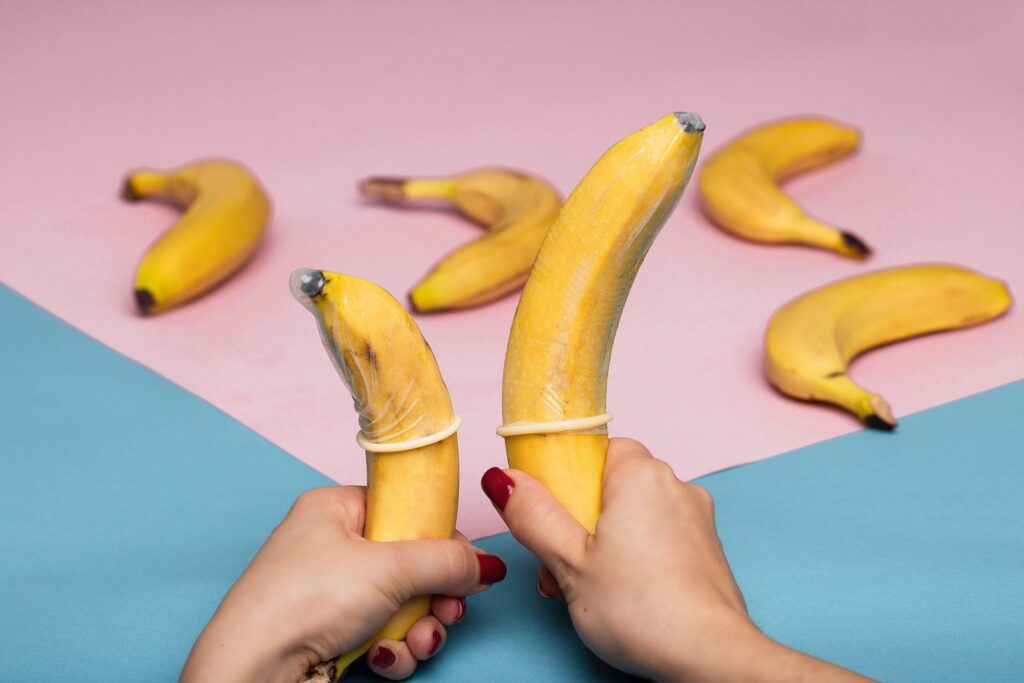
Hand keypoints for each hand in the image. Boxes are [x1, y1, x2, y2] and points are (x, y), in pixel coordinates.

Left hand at [181, 486, 506, 682]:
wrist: (255, 671)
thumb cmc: (303, 601)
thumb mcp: (390, 568)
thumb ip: (447, 561)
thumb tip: (486, 565)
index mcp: (335, 508)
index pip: (405, 509)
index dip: (439, 537)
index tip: (463, 564)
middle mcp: (332, 546)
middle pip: (411, 563)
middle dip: (434, 595)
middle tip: (447, 610)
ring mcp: (330, 593)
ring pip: (402, 604)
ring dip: (418, 628)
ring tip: (417, 641)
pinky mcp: (330, 633)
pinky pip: (382, 633)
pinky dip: (392, 649)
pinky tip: (381, 657)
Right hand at [482, 437, 870, 681]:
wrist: (710, 657)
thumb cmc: (642, 609)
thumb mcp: (568, 562)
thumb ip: (533, 515)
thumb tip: (503, 480)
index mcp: (641, 473)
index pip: (596, 449)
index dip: (566, 478)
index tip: (548, 511)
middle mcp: (675, 485)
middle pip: (612, 486)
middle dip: (579, 522)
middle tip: (558, 562)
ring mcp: (696, 519)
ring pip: (635, 515)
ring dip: (603, 543)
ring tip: (584, 587)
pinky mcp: (707, 550)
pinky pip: (659, 538)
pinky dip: (635, 557)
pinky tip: (621, 593)